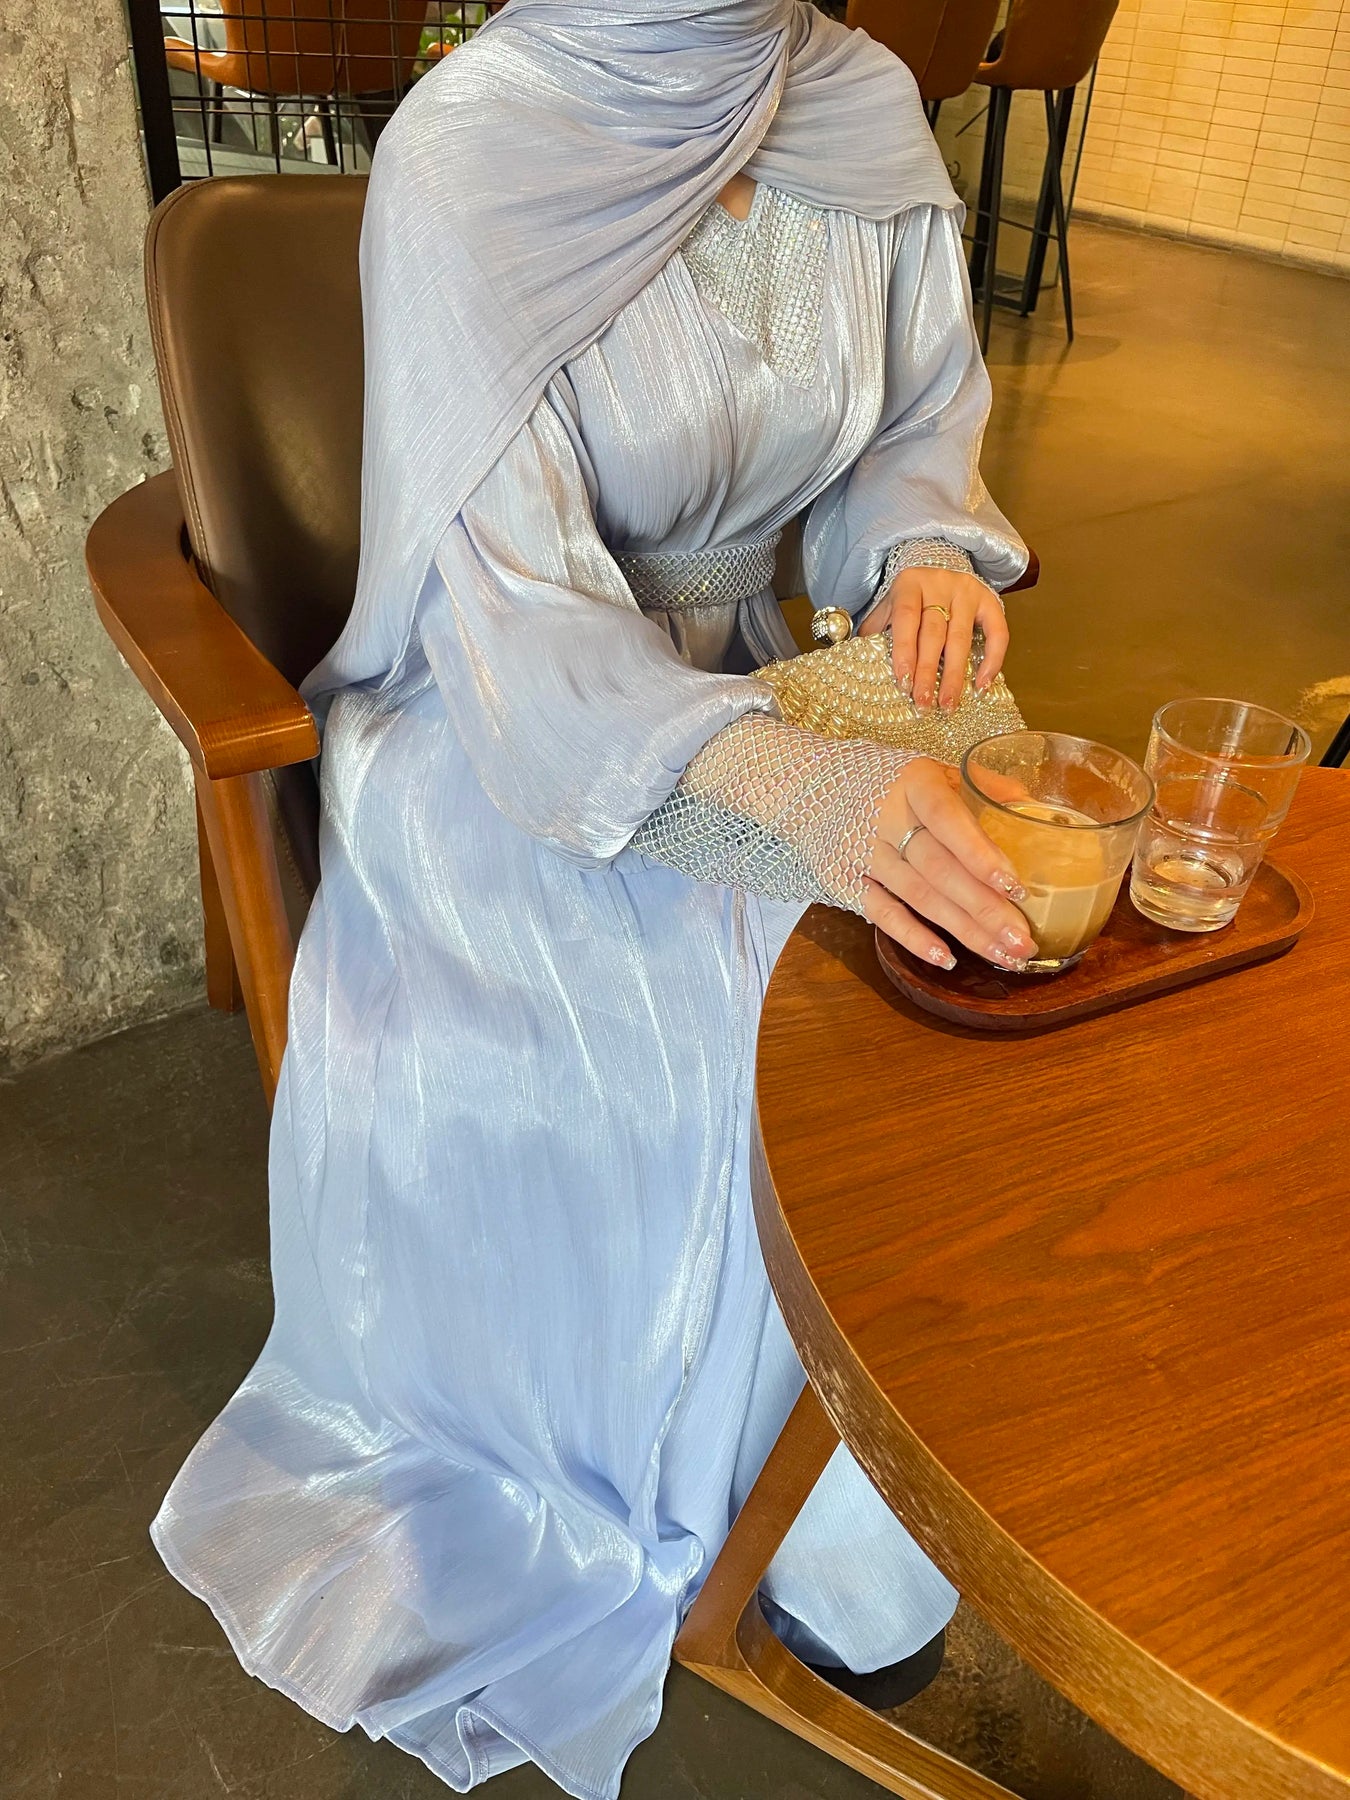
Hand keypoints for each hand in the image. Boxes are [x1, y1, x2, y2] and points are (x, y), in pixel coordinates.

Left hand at [860, 566, 1007, 713]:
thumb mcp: (888, 606)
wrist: (940, 564)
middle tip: (924, 703)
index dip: (904, 651)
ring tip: (948, 703)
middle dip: (927, 672)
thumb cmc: (910, 597)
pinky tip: (981, 684)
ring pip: (960, 638)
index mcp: (909, 584)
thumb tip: (855, 663)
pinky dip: (992, 660)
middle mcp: (940, 584)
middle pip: (933, 633)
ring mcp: (967, 592)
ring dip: (954, 675)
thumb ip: (875, 630)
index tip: (903, 683)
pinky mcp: (989, 600)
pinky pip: (997, 632)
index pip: (906, 618)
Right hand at [863, 758, 1034, 970]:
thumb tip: (1033, 809)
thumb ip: (984, 786)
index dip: (980, 854)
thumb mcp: (938, 771)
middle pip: (939, 869)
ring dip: (964, 931)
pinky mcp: (849, 883)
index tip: (1016, 886)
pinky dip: (915, 939)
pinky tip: (947, 959)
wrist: (819, 786)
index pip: (948, 818)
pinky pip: (884, 915)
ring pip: (920, 897)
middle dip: (985, 908)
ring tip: (1005, 955)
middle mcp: (886, 819)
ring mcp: (866, 855)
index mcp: (914, 782)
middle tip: (1023, 940)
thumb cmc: (895, 782)